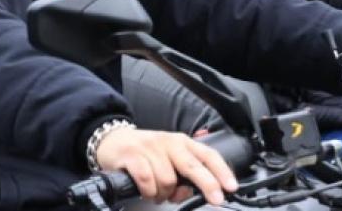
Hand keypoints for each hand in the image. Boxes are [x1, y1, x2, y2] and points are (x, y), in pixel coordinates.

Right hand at [95, 127, 237, 204]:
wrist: (110, 140)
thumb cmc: (144, 152)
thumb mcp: (168, 156)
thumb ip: (184, 173)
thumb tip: (192, 191)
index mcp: (181, 142)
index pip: (207, 155)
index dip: (221, 171)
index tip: (231, 188)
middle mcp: (167, 142)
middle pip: (192, 166)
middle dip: (207, 185)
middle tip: (215, 200)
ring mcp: (149, 148)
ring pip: (168, 179)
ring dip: (164, 194)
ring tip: (157, 194)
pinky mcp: (132, 155)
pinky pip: (147, 179)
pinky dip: (149, 191)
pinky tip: (147, 191)